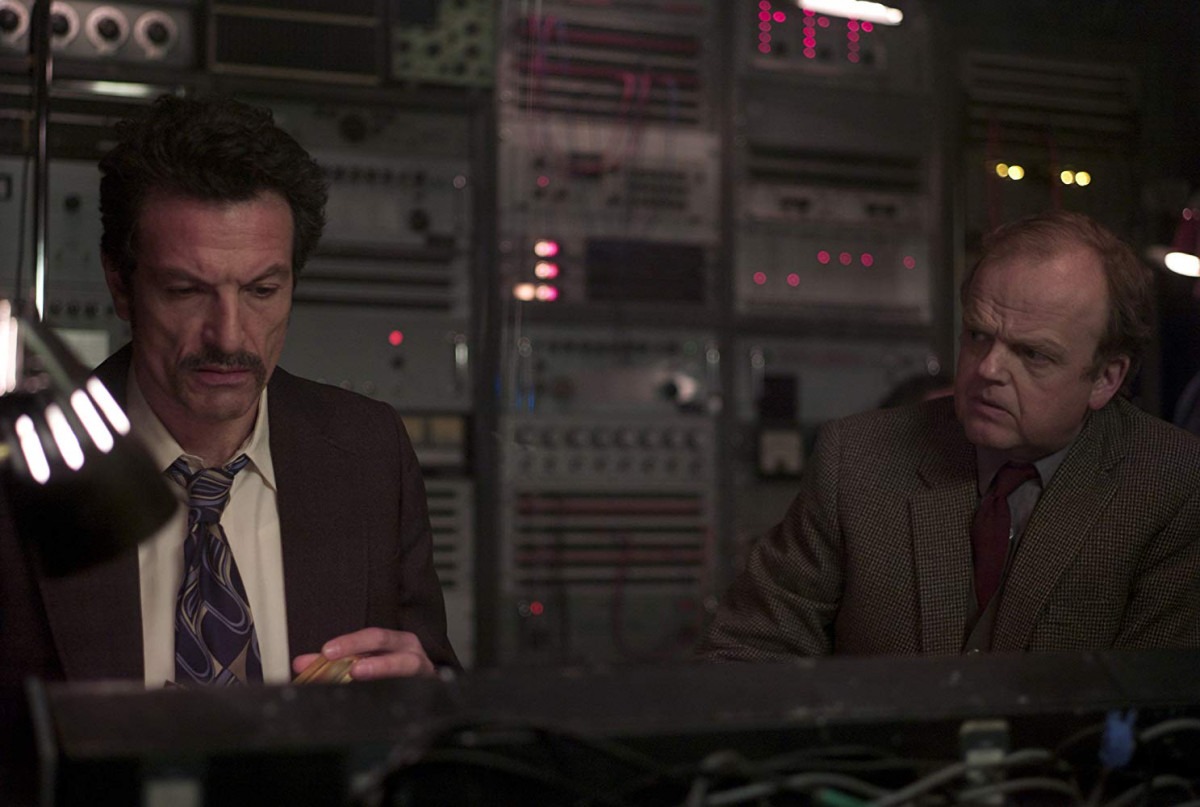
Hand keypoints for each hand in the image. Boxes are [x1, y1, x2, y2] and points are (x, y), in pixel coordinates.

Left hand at [292, 628, 434, 680]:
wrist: (432, 692)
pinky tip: (379, 699)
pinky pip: (413, 688)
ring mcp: (422, 670)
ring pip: (404, 663)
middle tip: (332, 656)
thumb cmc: (397, 674)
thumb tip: (300, 664)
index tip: (325, 651)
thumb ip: (334, 663)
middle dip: (357, 646)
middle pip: (385, 641)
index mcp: (396, 641)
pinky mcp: (428, 688)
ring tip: (357, 671)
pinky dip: (396, 691)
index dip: (348, 642)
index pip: (370, 636)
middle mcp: (410, 650)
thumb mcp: (366, 663)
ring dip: (380, 665)